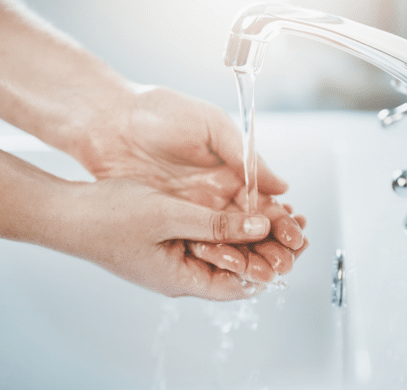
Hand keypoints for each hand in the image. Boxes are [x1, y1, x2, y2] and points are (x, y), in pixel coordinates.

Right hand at [52, 179, 282, 300]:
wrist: (66, 212)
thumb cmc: (106, 218)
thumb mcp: (169, 216)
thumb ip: (216, 224)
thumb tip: (262, 226)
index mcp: (181, 279)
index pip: (241, 285)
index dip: (271, 265)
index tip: (296, 244)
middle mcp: (180, 273)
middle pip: (236, 267)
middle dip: (267, 247)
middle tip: (295, 224)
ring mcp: (173, 257)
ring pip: (223, 249)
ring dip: (250, 232)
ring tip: (278, 212)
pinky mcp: (166, 239)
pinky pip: (206, 236)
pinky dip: (227, 223)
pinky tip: (243, 205)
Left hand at [69, 86, 306, 278]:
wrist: (108, 121)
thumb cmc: (158, 112)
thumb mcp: (210, 126)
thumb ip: (244, 155)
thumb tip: (280, 185)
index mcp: (230, 169)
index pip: (264, 202)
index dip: (282, 221)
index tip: (298, 236)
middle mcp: (213, 193)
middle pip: (249, 228)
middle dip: (271, 246)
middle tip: (287, 262)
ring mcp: (190, 208)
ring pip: (225, 241)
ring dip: (247, 257)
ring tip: (267, 273)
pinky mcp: (167, 219)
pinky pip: (195, 243)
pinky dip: (214, 257)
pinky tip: (230, 269)